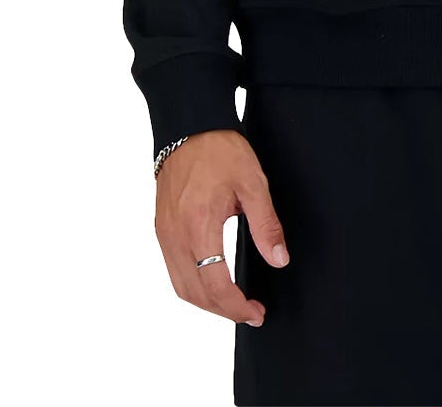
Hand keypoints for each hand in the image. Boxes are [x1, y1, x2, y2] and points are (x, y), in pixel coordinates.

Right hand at [153, 128, 290, 326]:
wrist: (189, 127)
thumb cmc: (220, 150)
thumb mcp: (253, 183)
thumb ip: (266, 224)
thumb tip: (279, 259)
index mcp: (199, 226)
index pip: (215, 285)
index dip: (235, 306)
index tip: (255, 313)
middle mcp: (176, 236)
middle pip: (195, 293)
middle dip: (223, 311)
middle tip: (250, 313)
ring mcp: (165, 234)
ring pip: (180, 286)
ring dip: (206, 302)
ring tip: (233, 303)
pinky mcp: (161, 229)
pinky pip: (173, 270)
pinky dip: (192, 285)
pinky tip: (212, 282)